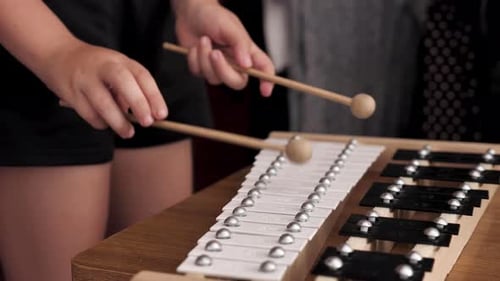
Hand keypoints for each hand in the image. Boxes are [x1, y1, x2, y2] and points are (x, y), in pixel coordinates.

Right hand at [42, 40, 167, 137]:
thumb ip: (132, 89)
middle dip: (138, 103)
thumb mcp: (116, 69)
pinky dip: (100, 123)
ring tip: (128, 133)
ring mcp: (85, 79)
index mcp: (120, 60)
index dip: (154, 96)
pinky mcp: (70, 93)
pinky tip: (105, 124)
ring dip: (118, 122)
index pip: (142, 75)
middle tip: (147, 123)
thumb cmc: (96, 68)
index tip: (162, 115)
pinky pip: (88, 113)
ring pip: (103, 102)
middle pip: (123, 82)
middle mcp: (103, 66)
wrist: (57, 54)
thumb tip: (149, 116)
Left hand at [173, 0, 274, 95]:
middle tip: (215, 53)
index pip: (264, 68)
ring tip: (203, 40)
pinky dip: (194, 59)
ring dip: (205, 59)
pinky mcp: (203, 69)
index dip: (267, 80)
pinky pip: (199, 73)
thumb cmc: (214, 16)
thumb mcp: (230, 27)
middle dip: (223, 71)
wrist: (190, 12)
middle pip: (237, 82)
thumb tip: (247, 65)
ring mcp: (218, 67)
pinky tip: (195, 47)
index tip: (265, 91)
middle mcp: (235, 62)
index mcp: (248, 51)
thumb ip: (240, 45)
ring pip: (214, 78)